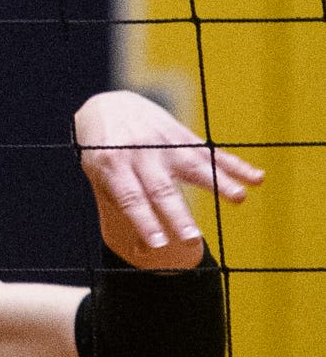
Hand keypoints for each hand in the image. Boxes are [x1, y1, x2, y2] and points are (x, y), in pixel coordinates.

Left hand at [74, 89, 262, 268]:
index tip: (158, 245)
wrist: (109, 105)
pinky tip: (257, 178)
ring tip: (240, 198)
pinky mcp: (183, 137)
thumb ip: (120, 206)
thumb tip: (143, 251)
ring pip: (194, 166)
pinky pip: (212, 153)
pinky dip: (236, 165)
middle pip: (162, 189)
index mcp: (113, 165)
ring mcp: (164, 144)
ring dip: (219, 183)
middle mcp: (141, 154)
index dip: (145, 222)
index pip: (131, 199)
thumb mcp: (98, 175)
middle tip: (192, 240)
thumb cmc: (102, 152)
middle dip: (177, 216)